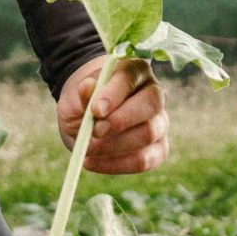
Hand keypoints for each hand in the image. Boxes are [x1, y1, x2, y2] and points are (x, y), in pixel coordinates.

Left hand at [57, 56, 169, 175]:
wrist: (89, 117)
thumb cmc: (84, 102)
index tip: (95, 110)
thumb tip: (87, 86)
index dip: (114, 94)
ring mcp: (160, 122)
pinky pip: (144, 160)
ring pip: (149, 134)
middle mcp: (154, 93)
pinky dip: (116, 165)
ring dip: (115, 145)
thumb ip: (83, 93)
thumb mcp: (76, 96)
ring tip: (88, 148)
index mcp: (135, 70)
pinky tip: (92, 162)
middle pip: (150, 104)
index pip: (131, 78)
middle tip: (95, 131)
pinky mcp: (158, 149)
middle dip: (121, 121)